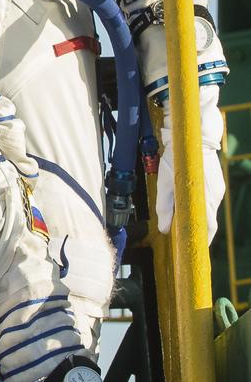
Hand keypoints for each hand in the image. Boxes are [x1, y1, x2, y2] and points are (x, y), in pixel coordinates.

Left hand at [155, 84, 224, 242]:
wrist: (192, 131)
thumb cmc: (178, 155)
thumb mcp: (165, 180)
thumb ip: (164, 207)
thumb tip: (165, 229)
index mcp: (206, 198)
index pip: (208, 229)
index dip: (200, 241)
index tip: (192, 250)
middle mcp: (215, 195)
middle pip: (208, 220)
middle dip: (197, 229)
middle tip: (184, 237)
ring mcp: (217, 187)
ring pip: (208, 209)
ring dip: (197, 215)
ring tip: (183, 220)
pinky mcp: (216, 180)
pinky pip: (208, 198)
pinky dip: (199, 203)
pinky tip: (188, 200)